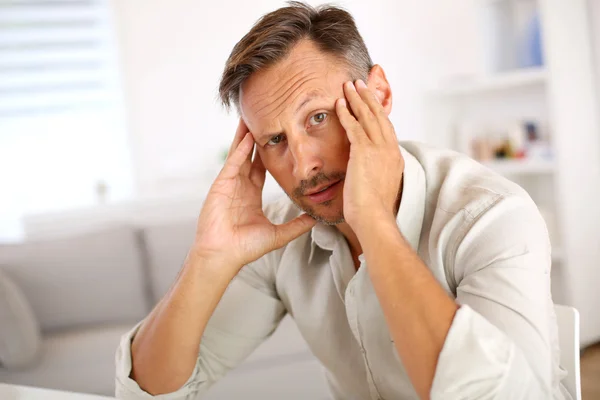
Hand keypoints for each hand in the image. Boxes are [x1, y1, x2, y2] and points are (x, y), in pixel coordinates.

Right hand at [192, 119, 315, 274]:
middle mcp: (240, 186)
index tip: (279, 137)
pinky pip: (233, 163)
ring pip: (240, 154)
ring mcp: (229, 184)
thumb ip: (297, 225)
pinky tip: (247, 136)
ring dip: (246, 136)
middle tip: (265, 119)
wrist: (224, 256)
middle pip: (250, 155)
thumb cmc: (245, 248)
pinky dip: (240, 149)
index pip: (262, 168)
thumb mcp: (278, 234)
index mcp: (251, 195)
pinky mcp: (221, 185)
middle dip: (257, 138)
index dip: (269, 152)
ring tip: (253, 117)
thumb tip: (316, 219)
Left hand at [335, 80, 403, 231]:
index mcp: (394, 157)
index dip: (378, 112)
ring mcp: (379, 149)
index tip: (371, 100)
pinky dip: (346, 113)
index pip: (386, 128)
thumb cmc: (373, 210)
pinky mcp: (364, 152)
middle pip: (379, 116)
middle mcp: (389, 149)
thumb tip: (364, 172)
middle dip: (368, 97)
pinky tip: (339, 103)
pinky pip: (354, 126)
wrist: (374, 217)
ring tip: (349, 85)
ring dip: (357, 98)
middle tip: (359, 83)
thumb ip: (373, 173)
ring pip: (367, 116)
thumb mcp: (378, 186)